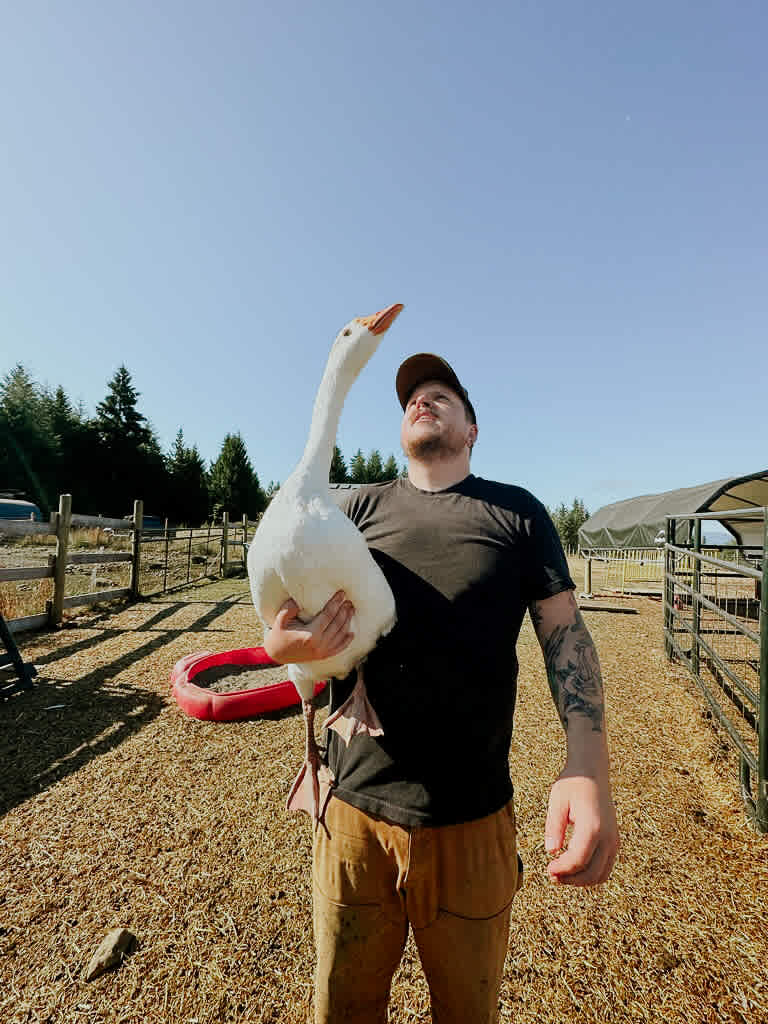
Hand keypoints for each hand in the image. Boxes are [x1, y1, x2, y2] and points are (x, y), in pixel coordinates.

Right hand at [263, 590, 353, 664]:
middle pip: (337, 624)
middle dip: (344, 611)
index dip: (336, 603)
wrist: (277, 654)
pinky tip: (352, 633)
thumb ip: (291, 607)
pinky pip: (339, 648)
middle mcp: (319, 645)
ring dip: (347, 622)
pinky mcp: (323, 656)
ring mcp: (322, 652)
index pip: (328, 615)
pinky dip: (346, 641)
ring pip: (341, 635)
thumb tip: (300, 598)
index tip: (342, 594)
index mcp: (310, 635)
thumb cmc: (279, 634)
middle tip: (349, 601)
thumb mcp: (281, 618)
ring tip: (351, 610)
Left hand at [544, 770, 618, 885]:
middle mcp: (608, 837)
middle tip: (552, 875)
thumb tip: (551, 851)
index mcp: (592, 826)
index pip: (578, 860)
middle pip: (592, 873)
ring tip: (561, 874)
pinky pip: (605, 867)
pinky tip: (573, 866)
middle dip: (571, 879)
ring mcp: (614, 840)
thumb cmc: (572, 785)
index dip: (562, 870)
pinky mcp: (614, 841)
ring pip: (601, 875)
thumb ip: (554, 826)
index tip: (548, 869)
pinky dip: (590, 873)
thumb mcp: (557, 801)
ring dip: (581, 880)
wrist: (592, 773)